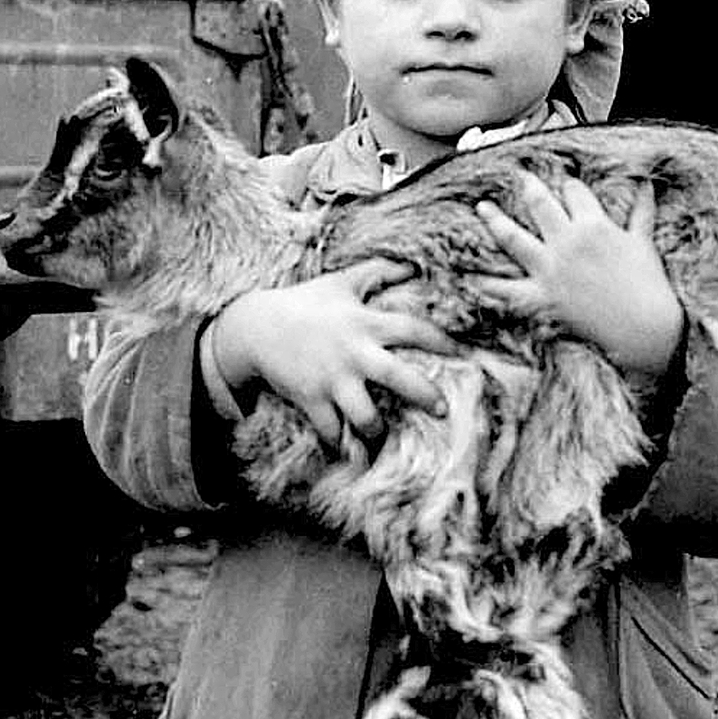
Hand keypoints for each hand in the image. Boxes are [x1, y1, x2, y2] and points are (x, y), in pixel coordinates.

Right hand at [212, 259, 454, 446]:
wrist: (255, 328)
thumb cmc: (305, 303)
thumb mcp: (341, 282)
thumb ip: (378, 272)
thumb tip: (412, 264)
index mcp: (364, 322)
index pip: (412, 329)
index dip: (440, 340)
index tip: (462, 354)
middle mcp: (352, 352)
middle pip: (396, 376)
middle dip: (424, 394)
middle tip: (446, 411)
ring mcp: (331, 379)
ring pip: (365, 414)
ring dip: (379, 429)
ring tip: (387, 437)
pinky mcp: (310, 399)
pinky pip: (332, 431)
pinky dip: (343, 445)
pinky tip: (353, 454)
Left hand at [474, 173, 684, 374]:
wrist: (643, 328)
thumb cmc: (649, 286)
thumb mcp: (644, 243)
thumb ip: (642, 211)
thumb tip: (648, 186)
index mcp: (594, 225)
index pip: (574, 193)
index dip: (569, 186)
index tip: (564, 185)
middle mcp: (567, 242)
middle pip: (539, 204)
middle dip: (527, 187)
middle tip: (517, 177)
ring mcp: (551, 269)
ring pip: (514, 237)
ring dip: (495, 220)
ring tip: (482, 208)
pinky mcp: (542, 297)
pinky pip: (507, 289)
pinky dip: (486, 284)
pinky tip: (469, 277)